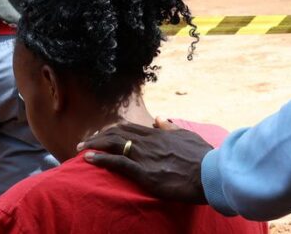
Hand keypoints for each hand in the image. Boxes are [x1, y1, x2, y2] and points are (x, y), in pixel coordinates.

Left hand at [78, 119, 211, 204]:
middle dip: (98, 136)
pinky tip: (88, 159)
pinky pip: (117, 163)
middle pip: (116, 133)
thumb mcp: (188, 136)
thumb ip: (171, 127)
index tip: (102, 134)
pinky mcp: (144, 173)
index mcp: (158, 134)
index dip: (112, 130)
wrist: (210, 173)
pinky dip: (100, 160)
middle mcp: (148, 142)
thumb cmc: (202, 157)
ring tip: (80, 148)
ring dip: (94, 145)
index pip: (129, 127)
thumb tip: (159, 118)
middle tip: (86, 141)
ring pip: (113, 144)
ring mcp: (145, 156)